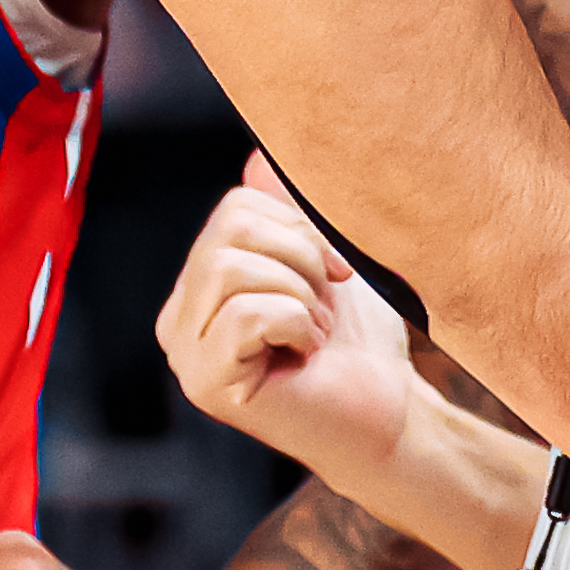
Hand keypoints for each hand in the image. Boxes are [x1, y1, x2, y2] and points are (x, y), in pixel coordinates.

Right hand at [158, 163, 425, 485]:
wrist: (389, 412)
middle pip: (228, 233)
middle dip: (302, 257)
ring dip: (301, 294)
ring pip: (232, 268)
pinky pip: (247, 312)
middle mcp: (179, 319)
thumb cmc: (358, 343)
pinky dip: (297, 323)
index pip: (235, 210)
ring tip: (315, 331)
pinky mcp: (207, 384)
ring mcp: (186, 355)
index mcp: (201, 285)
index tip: (335, 272)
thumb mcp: (326, 263)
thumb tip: (257, 157)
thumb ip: (287, 214)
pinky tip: (307, 353)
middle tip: (326, 305)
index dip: (300, 228)